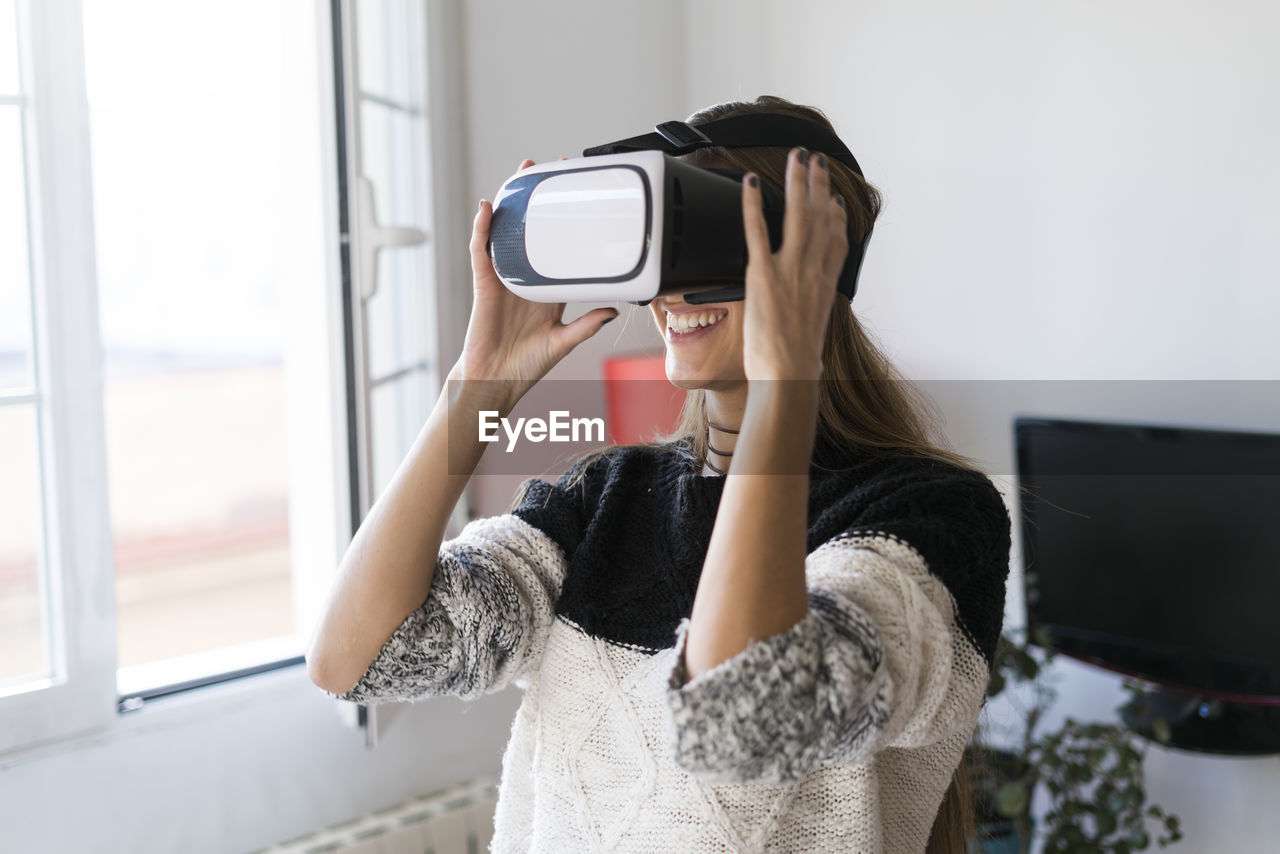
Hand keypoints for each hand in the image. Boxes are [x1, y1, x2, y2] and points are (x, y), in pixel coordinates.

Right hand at [453, 159, 617, 411]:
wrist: (496, 382)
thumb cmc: (526, 366)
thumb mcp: (563, 343)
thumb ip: (586, 325)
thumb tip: (613, 310)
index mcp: (547, 291)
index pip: (558, 250)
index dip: (565, 225)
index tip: (578, 199)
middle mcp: (525, 279)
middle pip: (530, 231)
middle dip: (538, 202)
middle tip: (549, 170)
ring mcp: (503, 279)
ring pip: (505, 233)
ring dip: (510, 204)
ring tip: (520, 175)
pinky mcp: (485, 285)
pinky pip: (481, 252)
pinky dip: (481, 229)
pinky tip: (485, 209)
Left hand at [740, 148, 848, 381]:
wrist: (789, 373)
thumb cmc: (796, 364)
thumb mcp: (813, 334)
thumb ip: (809, 315)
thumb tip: (805, 321)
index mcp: (825, 285)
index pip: (837, 241)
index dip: (837, 217)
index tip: (836, 200)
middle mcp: (813, 270)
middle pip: (820, 217)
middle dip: (819, 185)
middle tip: (817, 161)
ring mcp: (790, 269)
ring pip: (797, 214)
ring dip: (797, 181)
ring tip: (797, 158)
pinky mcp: (763, 274)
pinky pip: (757, 230)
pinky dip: (752, 203)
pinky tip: (748, 183)